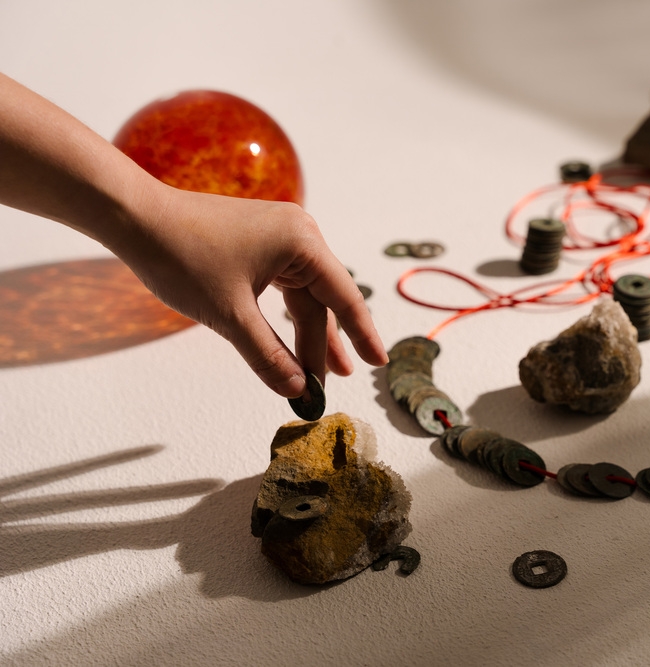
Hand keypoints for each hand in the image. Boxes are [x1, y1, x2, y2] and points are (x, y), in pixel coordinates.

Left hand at [112, 182, 387, 397]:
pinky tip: (290, 342)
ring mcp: (280, 235)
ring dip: (305, 334)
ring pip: (303, 296)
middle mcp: (300, 234)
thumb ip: (268, 356)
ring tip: (320, 373)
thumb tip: (299, 390)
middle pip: (322, 301)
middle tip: (327, 387)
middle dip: (322, 345)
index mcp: (302, 243)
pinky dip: (285, 317)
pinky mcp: (261, 241)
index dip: (363, 334)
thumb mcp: (229, 316)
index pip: (344, 297)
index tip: (379, 363)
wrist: (136, 218)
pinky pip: (284, 286)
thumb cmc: (182, 258)